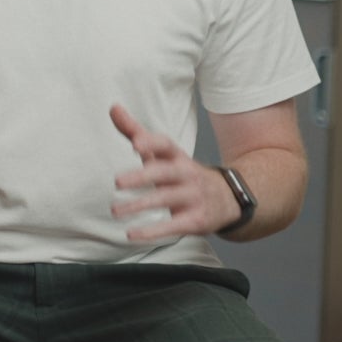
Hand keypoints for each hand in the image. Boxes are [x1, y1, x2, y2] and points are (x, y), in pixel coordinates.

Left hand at [109, 104, 236, 241]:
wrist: (228, 199)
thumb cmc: (183, 173)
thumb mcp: (164, 153)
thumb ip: (137, 132)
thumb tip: (113, 107)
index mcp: (177, 156)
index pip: (166, 145)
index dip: (152, 143)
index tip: (135, 143)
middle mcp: (187, 174)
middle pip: (166, 173)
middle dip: (142, 176)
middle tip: (117, 182)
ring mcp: (193, 197)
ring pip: (167, 200)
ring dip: (140, 206)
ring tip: (115, 211)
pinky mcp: (196, 220)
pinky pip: (174, 225)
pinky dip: (152, 231)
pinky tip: (131, 234)